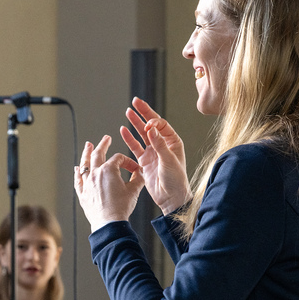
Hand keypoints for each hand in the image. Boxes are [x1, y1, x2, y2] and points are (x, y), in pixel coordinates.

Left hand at [74, 134, 144, 229]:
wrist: (109, 223)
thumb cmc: (121, 208)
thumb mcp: (133, 191)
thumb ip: (137, 179)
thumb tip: (140, 173)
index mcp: (108, 170)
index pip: (118, 158)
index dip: (127, 162)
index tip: (133, 169)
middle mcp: (95, 174)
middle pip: (97, 154)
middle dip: (102, 145)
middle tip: (106, 138)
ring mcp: (87, 183)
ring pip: (85, 165)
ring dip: (86, 154)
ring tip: (88, 146)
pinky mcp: (82, 193)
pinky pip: (78, 180)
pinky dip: (77, 173)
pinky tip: (77, 168)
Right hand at [120, 97, 190, 214]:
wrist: (171, 198)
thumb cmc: (176, 180)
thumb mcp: (169, 160)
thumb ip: (159, 144)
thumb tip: (151, 128)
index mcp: (173, 142)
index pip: (161, 125)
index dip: (153, 122)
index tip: (147, 124)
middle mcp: (162, 144)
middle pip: (151, 125)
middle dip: (143, 113)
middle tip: (135, 102)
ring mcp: (152, 152)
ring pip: (141, 134)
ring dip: (135, 124)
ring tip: (128, 112)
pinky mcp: (144, 161)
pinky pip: (135, 147)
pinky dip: (129, 139)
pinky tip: (123, 130)